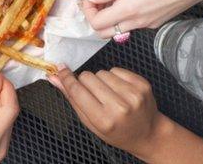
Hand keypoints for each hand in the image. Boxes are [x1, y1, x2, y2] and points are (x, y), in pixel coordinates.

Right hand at [48, 66, 165, 157]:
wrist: (147, 133)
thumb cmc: (116, 131)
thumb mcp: (91, 123)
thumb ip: (72, 100)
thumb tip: (55, 78)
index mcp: (104, 120)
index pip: (77, 91)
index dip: (67, 78)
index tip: (60, 69)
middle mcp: (119, 107)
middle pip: (88, 77)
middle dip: (86, 82)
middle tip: (93, 94)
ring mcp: (133, 94)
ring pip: (102, 72)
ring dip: (101, 80)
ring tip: (109, 94)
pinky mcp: (142, 84)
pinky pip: (116, 69)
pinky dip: (114, 77)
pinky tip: (119, 90)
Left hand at [83, 0, 202, 37]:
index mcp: (128, 10)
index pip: (96, 24)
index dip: (87, 11)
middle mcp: (136, 23)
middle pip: (104, 33)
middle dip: (95, 17)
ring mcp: (147, 25)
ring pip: (119, 29)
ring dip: (110, 16)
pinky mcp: (156, 23)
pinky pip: (133, 24)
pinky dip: (125, 15)